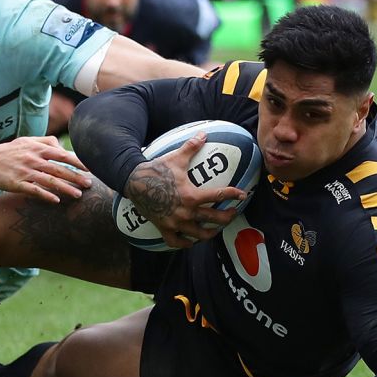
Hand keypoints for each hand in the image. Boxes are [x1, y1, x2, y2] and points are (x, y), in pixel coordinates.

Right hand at [0, 136, 91, 202]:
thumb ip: (46, 142)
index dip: (78, 162)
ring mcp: (25, 171)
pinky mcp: (17, 183)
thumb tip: (63, 147)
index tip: (90, 169)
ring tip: (78, 195)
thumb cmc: (11, 151)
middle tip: (89, 184)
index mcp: (38, 148)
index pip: (63, 155)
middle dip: (75, 177)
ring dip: (65, 188)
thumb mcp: (28, 141)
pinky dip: (45, 195)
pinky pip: (34, 190)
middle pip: (59, 169)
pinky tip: (56, 200)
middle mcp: (33, 159)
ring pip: (49, 180)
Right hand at [123, 132, 243, 248]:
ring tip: (216, 230)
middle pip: (214, 219)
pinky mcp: (164, 228)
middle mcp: (186, 212)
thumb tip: (204, 133)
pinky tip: (190, 241)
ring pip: (199, 235)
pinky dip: (185, 244)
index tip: (242, 195)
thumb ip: (192, 147)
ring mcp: (175, 223)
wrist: (134, 182)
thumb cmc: (157, 170)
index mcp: (191, 195)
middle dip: (227, 217)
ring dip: (210, 233)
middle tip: (233, 213)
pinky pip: (177, 242)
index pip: (218, 196)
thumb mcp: (176, 158)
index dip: (233, 194)